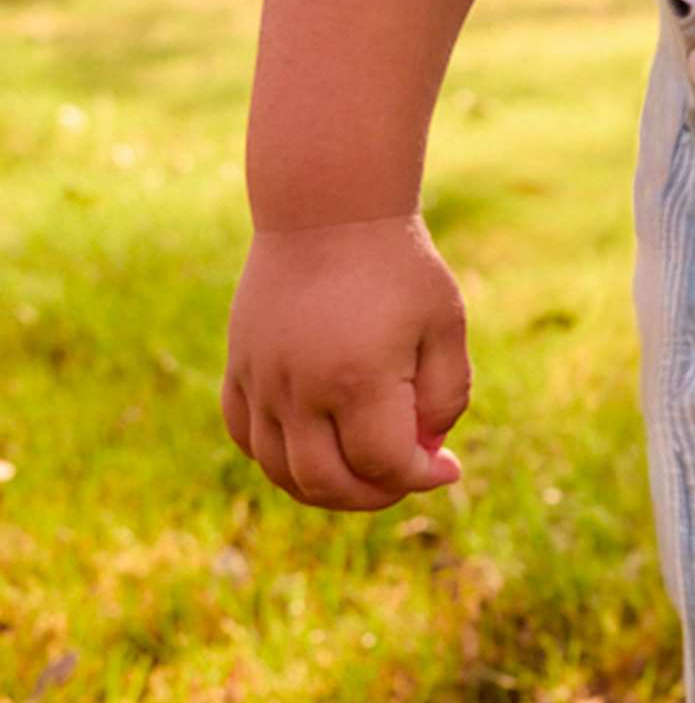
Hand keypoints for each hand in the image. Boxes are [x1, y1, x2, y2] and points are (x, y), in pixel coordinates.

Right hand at [222, 212, 470, 509]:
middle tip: (404, 477)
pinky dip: (279, 457)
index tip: (446, 467)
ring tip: (364, 469)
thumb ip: (447, 394)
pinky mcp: (239, 367)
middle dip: (374, 495)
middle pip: (327, 483)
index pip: (383, 465)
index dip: (420, 476)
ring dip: (326, 486)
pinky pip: (247, 437)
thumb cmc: (397, 264)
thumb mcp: (444, 323)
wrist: (327, 207)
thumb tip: (427, 450)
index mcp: (358, 379)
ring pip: (280, 471)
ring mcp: (261, 381)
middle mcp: (299, 389)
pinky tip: (315, 443)